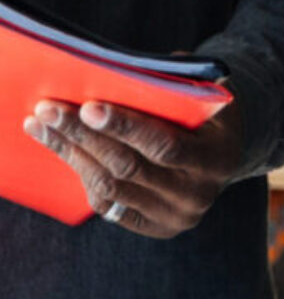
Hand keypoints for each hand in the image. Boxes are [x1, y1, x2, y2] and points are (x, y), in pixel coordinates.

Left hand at [23, 96, 244, 237]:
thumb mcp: (203, 90)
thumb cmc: (206, 109)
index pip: (164, 146)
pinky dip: (83, 174)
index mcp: (215, 157)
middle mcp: (196, 194)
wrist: (225, 151)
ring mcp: (174, 216)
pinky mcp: (154, 227)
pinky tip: (64, 148)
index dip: (125, 127)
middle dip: (84, 136)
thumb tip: (119, 71)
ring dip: (72, 154)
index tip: (88, 107)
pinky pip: (109, 205)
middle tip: (49, 110)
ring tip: (43, 126)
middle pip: (128, 167)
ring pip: (111, 187)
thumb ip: (173, 84)